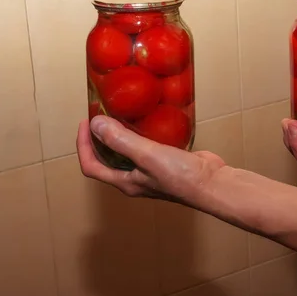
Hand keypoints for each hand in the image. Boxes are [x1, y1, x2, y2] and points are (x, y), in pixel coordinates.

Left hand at [76, 116, 226, 203]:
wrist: (213, 183)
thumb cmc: (180, 176)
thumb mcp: (146, 155)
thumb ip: (120, 140)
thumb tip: (95, 124)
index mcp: (125, 181)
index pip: (91, 166)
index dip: (83, 145)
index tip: (86, 122)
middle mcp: (134, 178)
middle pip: (106, 158)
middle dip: (99, 137)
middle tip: (100, 114)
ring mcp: (150, 170)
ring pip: (126, 151)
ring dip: (119, 133)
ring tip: (120, 112)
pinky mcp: (165, 161)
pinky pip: (146, 145)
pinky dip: (141, 131)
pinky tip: (147, 118)